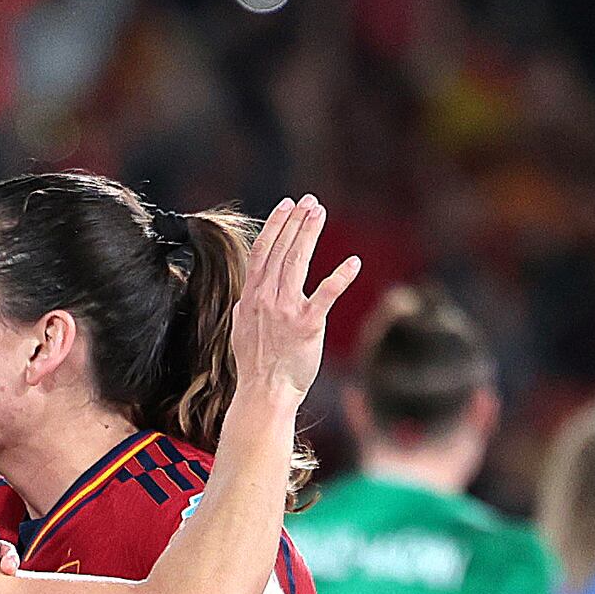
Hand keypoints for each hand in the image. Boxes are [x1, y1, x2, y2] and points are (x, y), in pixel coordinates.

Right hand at [227, 195, 359, 422]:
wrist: (264, 392)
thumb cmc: (256, 364)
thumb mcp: (241, 328)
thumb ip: (249, 305)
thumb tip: (250, 291)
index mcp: (252, 296)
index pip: (262, 251)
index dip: (275, 225)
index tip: (287, 206)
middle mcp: (267, 298)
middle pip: (281, 249)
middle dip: (296, 221)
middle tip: (310, 202)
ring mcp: (286, 310)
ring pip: (298, 261)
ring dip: (309, 234)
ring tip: (319, 213)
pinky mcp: (307, 325)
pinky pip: (326, 295)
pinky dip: (340, 277)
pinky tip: (352, 262)